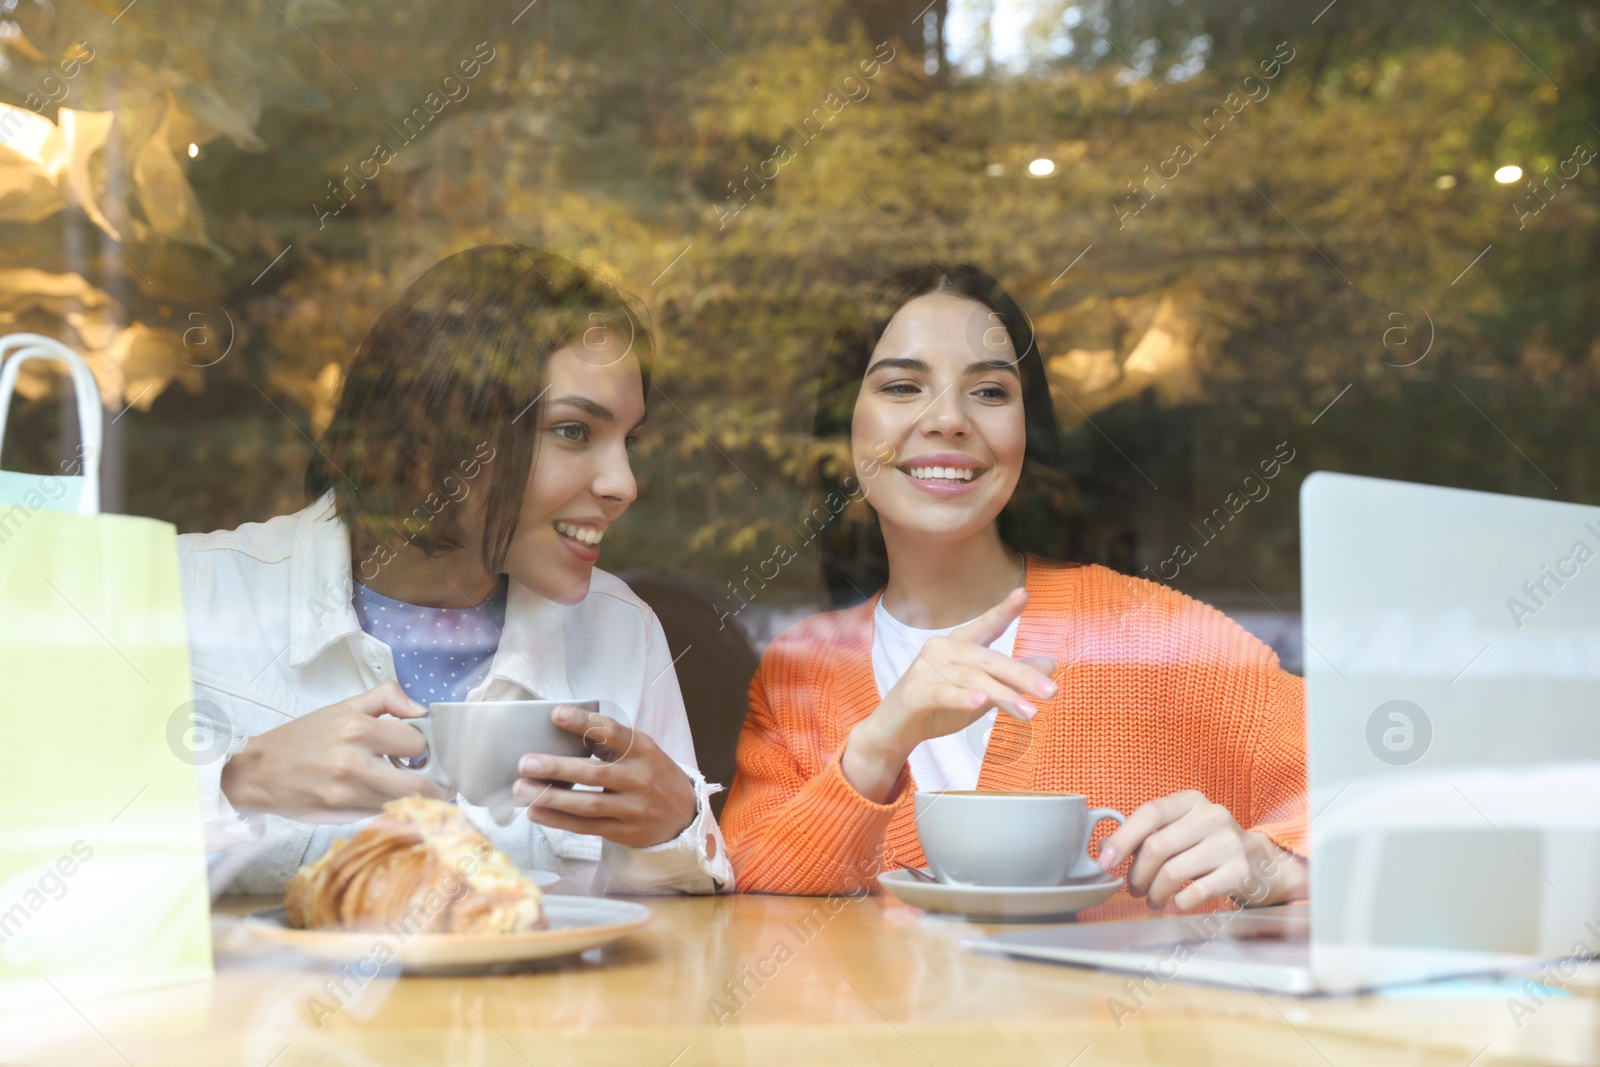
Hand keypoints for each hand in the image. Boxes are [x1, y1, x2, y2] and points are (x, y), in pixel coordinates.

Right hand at [220, 681, 450, 822]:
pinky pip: (381, 814)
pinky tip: (385, 799)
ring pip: (403, 804)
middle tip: (440, 786)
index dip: (423, 748)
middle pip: (419, 786)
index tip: (421, 753)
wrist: (258, 771)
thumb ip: (385, 698)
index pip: (417, 743)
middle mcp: (354, 762)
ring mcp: (347, 792)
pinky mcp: (340, 814)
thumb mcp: (343, 707)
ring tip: (412, 791)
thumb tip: (420, 709)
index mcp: (358, 728)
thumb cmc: (303, 738)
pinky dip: (391, 809)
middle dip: (436, 788)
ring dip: (415, 801)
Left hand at [512, 704, 696, 847]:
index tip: (556, 714)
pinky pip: (587, 827)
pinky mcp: (624, 832)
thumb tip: (564, 734)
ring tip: (522, 789)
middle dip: (558, 767)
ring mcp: (634, 809)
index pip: (613, 733)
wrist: (683, 815)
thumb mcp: (642, 751)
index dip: (584, 724)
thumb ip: (611, 743)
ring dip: (552, 797)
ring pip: (589, 805)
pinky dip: (559, 820)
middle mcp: (640, 779)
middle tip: (526, 762)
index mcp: (644, 750)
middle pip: (596, 774)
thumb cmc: (653, 774)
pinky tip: (536, 812)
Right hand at [841, 588, 1057, 802]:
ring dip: (1003, 696)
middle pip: (988, 659)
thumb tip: (1051, 663)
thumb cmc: (939, 706)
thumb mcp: (982, 693)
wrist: (894, 730)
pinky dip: (962, 698)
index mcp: (958, 645)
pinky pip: (943, 693)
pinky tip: (981, 702)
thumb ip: (1012, 678)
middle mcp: (941, 649)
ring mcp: (925, 669)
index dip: (1003, 611)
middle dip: (1021, 675)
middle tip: (1051, 691)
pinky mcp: (915, 693)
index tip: (1023, 594)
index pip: (985, 626)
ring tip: (1030, 714)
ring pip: (971, 679)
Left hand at [1096, 790, 1307, 909]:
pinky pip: (1195, 892)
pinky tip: (1177, 902)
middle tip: (1134, 889)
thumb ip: (1146, 834)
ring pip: (1172, 872)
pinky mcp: (1240, 872)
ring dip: (1155, 892)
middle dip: (1137, 874)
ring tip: (1153, 899)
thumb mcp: (1181, 830)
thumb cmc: (1209, 846)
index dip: (1122, 838)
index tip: (1105, 861)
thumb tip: (1105, 847)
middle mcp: (1212, 816)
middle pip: (1157, 846)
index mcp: (1192, 801)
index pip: (1150, 813)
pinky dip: (1178, 902)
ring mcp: (1229, 844)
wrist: (1261, 864)